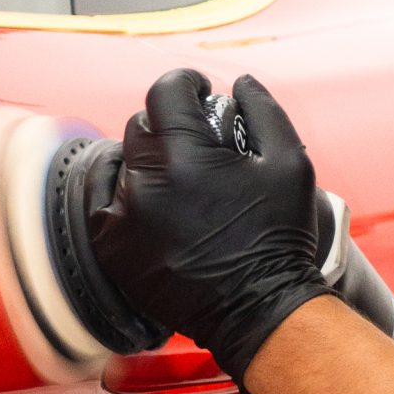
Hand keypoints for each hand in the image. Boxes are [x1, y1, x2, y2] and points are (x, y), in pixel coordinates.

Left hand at [87, 68, 335, 383]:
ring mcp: (122, 217)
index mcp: (186, 157)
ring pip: (123, 162)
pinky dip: (125, 193)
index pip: (166, 91)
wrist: (259, 310)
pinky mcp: (112, 247)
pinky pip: (103, 200)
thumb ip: (264, 111)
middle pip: (142, 124)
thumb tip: (242, 84)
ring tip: (178, 176)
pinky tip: (152, 199)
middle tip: (198, 142)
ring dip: (149, 160)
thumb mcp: (290, 163)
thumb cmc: (279, 237)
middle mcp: (145, 183)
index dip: (188, 83)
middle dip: (170, 124)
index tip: (202, 93)